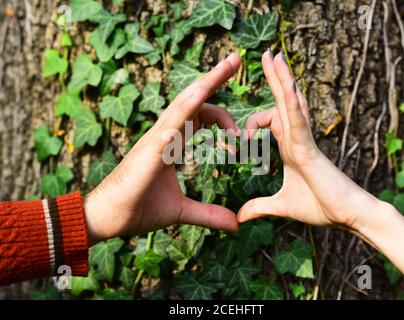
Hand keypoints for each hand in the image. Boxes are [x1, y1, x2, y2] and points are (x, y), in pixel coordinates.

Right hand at [85, 53, 241, 244]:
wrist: (106, 219)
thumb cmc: (137, 209)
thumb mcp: (181, 211)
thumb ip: (208, 213)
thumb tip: (235, 224)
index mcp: (171, 143)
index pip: (199, 116)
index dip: (221, 114)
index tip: (241, 130)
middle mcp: (164, 134)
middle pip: (193, 99)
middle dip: (216, 78)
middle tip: (237, 59)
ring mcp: (156, 137)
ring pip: (185, 101)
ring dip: (209, 80)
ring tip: (231, 62)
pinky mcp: (150, 148)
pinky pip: (172, 120)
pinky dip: (189, 104)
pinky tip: (204, 90)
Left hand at [238, 51, 380, 230]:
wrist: (346, 216)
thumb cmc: (320, 206)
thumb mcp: (282, 206)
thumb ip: (260, 207)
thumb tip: (240, 217)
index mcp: (289, 146)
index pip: (270, 120)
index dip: (251, 123)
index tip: (239, 139)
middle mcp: (296, 138)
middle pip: (282, 100)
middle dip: (274, 77)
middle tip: (265, 55)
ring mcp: (304, 139)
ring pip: (292, 103)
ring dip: (282, 79)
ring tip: (273, 56)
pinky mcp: (309, 147)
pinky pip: (299, 120)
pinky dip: (292, 103)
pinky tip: (286, 85)